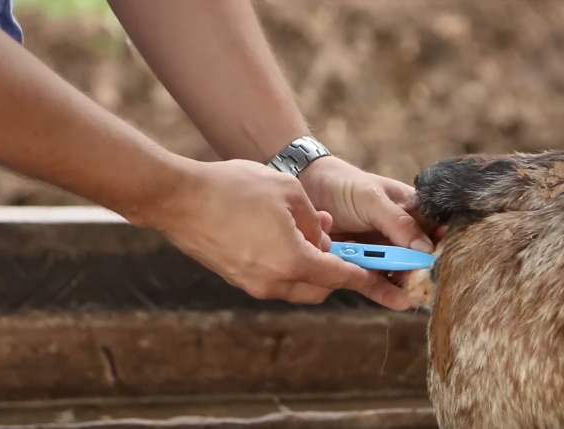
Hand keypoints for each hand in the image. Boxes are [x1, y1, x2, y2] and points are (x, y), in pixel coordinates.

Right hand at [143, 158, 413, 309]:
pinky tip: (285, 233)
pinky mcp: (237, 278)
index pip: (340, 276)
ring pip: (298, 284)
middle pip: (321, 287)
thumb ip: (316, 221)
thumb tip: (323, 239)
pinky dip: (289, 263)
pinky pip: (275, 277)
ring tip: (310, 229)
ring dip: (312, 265)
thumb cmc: (234, 188)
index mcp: (292, 262)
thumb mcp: (289, 192)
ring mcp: (252, 283)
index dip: (366, 277)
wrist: (178, 198)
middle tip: (341, 244)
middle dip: (337, 269)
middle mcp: (273, 281)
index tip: (385, 282)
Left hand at [298, 157, 442, 299]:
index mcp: (409, 210)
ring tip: (415, 298)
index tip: (447, 262)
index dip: (442, 247)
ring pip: (397, 273)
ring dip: (406, 286)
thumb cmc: (344, 184)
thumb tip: (426, 249)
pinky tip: (399, 302)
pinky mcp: (359, 264)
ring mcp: (379, 250)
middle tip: (430, 286)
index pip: (434, 231)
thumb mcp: (373, 198)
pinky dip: (385, 293)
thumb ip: (398, 223)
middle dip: (424, 273)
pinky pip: (374, 282)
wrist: (305, 187)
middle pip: (417, 258)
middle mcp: (398, 233)